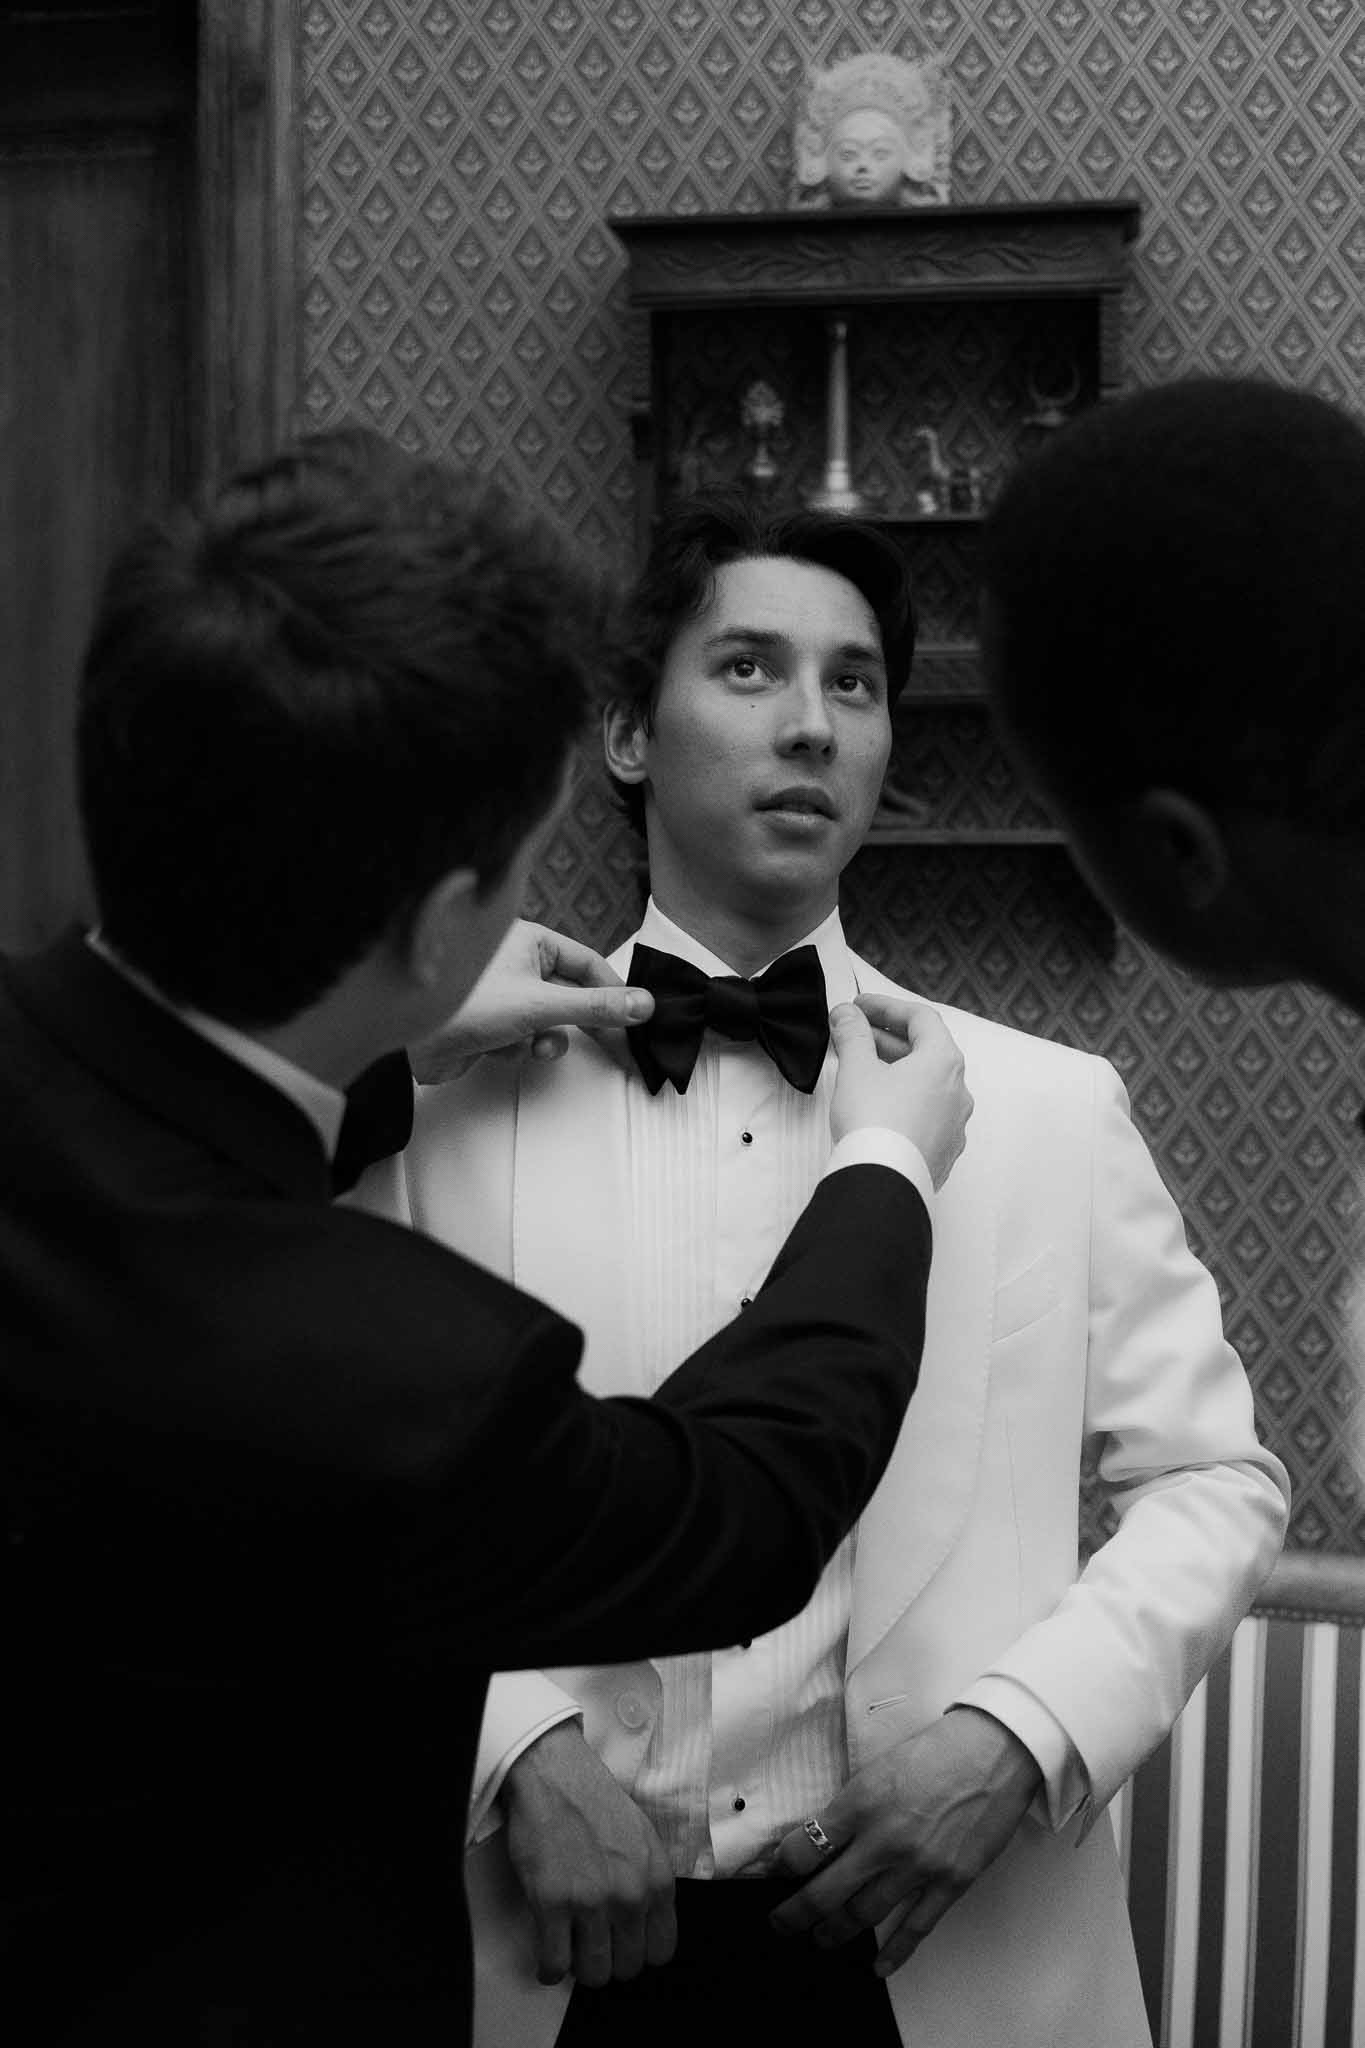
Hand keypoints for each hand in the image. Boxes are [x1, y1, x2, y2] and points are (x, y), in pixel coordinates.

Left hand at [410, 921, 653, 1083]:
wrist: (406, 1044)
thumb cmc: (464, 1004)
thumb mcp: (541, 1005)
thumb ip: (595, 1007)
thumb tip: (642, 1005)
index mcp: (529, 940)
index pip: (588, 963)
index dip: (613, 992)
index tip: (636, 1018)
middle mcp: (515, 962)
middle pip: (570, 995)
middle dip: (585, 1023)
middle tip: (620, 1050)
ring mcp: (501, 994)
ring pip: (548, 1022)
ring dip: (545, 1039)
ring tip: (533, 1047)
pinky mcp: (487, 1023)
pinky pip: (522, 1038)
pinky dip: (516, 1048)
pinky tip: (495, 1049)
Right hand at [499, 1721, 675, 1986]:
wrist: (557, 1774)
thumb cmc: (598, 1802)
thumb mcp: (645, 1841)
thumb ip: (648, 1885)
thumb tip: (642, 1927)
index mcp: (658, 1881)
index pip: (661, 1951)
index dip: (638, 1951)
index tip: (621, 1943)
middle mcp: (630, 1897)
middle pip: (627, 1968)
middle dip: (609, 1960)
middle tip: (591, 1942)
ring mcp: (591, 1903)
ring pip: (594, 1974)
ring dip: (580, 1966)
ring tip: (570, 1946)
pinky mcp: (551, 1904)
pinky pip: (554, 1965)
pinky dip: (549, 1968)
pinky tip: (548, 1952)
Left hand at [769, 1708, 1040, 1976]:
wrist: (994, 1751)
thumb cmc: (936, 1750)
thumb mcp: (878, 1767)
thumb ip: (852, 1805)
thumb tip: (826, 1835)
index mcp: (860, 1802)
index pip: (805, 1849)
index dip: (786, 1865)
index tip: (782, 1871)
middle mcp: (883, 1839)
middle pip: (825, 1893)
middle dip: (796, 1915)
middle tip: (781, 1924)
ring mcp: (918, 1866)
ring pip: (863, 1915)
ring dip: (835, 1933)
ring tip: (820, 1940)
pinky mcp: (950, 1882)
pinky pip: (916, 1927)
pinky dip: (894, 1952)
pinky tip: (878, 1967)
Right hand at [828, 998, 971, 1188]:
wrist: (882, 1183)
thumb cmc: (875, 1124)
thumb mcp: (857, 1068)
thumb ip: (852, 1034)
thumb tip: (847, 1015)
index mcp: (944, 1062)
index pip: (920, 1019)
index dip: (887, 1007)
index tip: (860, 1007)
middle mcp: (958, 1091)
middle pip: (926, 1051)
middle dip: (887, 1038)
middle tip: (855, 1035)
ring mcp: (954, 1124)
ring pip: (927, 1084)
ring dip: (897, 1070)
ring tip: (862, 1070)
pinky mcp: (943, 1150)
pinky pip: (927, 1114)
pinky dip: (904, 1100)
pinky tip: (879, 1107)